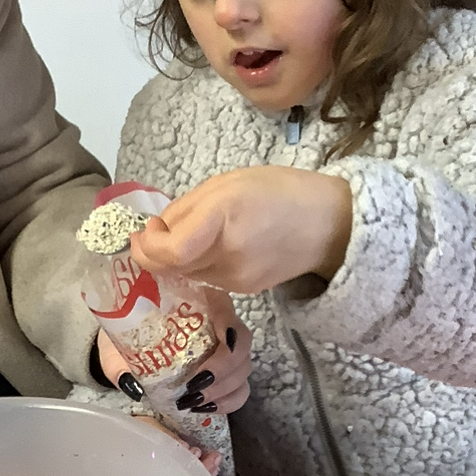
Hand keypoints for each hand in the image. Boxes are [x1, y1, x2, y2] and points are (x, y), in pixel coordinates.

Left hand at [96, 293, 251, 413]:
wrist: (125, 347)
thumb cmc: (125, 337)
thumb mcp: (117, 344)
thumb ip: (121, 360)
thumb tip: (132, 384)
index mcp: (197, 302)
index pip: (226, 309)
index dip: (230, 327)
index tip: (222, 344)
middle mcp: (218, 322)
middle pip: (241, 344)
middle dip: (223, 370)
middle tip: (194, 386)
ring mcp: (226, 349)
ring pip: (243, 370)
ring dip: (223, 390)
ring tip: (194, 401)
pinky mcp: (226, 374)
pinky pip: (240, 390)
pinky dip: (227, 402)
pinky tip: (204, 408)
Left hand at [130, 168, 352, 294]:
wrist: (329, 224)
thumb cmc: (279, 191)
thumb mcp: (227, 183)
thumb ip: (186, 208)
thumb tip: (157, 230)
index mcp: (224, 218)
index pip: (170, 252)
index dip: (147, 246)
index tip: (146, 230)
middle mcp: (228, 256)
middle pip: (171, 267)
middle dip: (155, 251)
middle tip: (158, 230)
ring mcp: (237, 280)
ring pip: (186, 274)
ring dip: (176, 257)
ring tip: (193, 233)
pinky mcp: (244, 291)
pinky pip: (206, 278)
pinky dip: (198, 264)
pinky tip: (215, 246)